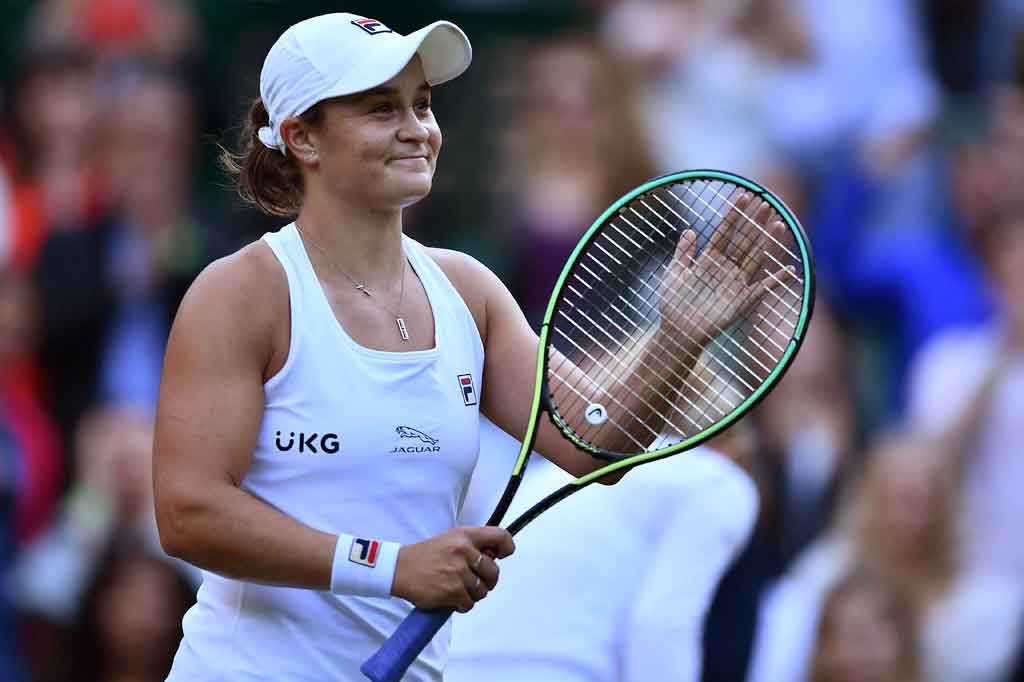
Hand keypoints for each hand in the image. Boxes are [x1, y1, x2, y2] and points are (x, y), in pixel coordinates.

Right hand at [391, 526, 513, 612]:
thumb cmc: (426, 555)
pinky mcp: (452, 591)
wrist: (399, 568)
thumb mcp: (450, 539)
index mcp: (465, 535)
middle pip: (494, 572)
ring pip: (482, 591)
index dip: (507, 547)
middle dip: (487, 580)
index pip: (500, 536)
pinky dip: (462, 605)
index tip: (502, 555)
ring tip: (458, 589)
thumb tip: (494, 558)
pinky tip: (451, 598)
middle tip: (474, 580)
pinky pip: (469, 604)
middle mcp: (464, 551)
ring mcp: (458, 572)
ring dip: (473, 594)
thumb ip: (473, 546)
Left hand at [659, 192, 792, 348]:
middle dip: (754, 222)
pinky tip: (790, 270)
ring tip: (778, 225)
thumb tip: (690, 230)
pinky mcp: (742, 301)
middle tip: (766, 204)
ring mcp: (735, 283)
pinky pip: (763, 289)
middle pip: (743, 241)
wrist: (677, 332)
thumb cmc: (673, 303)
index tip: (743, 196)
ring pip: (755, 258)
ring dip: (767, 243)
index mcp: (709, 259)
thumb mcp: (674, 274)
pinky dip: (776, 281)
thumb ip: (684, 253)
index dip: (734, 215)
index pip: (724, 232)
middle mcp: (725, 268)